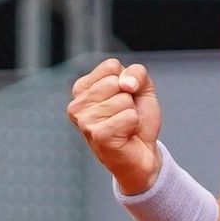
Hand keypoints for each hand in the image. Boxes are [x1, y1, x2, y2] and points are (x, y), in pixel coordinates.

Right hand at [66, 58, 163, 193]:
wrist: (142, 154)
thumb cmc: (136, 121)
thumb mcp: (142, 88)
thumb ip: (136, 72)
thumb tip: (125, 83)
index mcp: (82, 89)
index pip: (111, 66)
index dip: (127, 81)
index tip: (124, 99)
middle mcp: (77, 105)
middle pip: (115, 81)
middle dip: (129, 98)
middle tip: (124, 115)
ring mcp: (85, 121)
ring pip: (123, 99)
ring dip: (131, 113)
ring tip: (124, 126)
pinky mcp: (98, 135)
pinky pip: (128, 116)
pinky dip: (134, 125)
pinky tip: (125, 135)